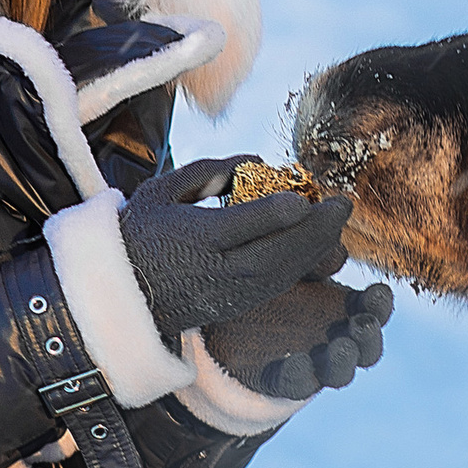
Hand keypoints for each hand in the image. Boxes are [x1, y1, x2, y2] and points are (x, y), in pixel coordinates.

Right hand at [117, 156, 352, 341]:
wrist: (122, 295)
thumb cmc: (141, 233)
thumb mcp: (163, 191)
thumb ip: (209, 172)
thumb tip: (256, 161)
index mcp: (193, 238)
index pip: (242, 225)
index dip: (276, 212)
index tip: (303, 196)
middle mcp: (215, 269)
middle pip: (275, 253)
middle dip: (316, 229)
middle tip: (344, 203)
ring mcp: (228, 293)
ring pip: (283, 272)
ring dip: (317, 247)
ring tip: (339, 221)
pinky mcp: (236, 306)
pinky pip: (277, 286)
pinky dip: (303, 265)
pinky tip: (319, 245)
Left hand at [207, 277, 392, 399]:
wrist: (227, 314)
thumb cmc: (272, 282)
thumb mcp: (292, 263)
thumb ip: (315, 259)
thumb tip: (338, 253)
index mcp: (345, 308)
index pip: (373, 308)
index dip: (380, 303)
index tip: (378, 291)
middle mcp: (337, 339)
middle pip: (367, 347)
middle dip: (368, 336)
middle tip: (363, 323)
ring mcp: (313, 364)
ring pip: (340, 372)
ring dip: (343, 361)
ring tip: (341, 347)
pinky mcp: (282, 380)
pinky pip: (297, 383)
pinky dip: (300, 375)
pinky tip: (297, 362)